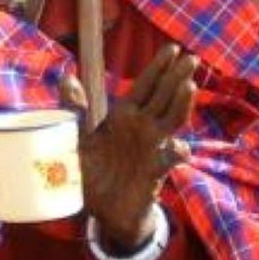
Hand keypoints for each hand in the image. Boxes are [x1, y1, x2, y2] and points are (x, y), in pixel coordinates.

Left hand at [63, 43, 195, 251]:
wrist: (103, 211)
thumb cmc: (92, 171)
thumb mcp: (78, 137)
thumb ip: (75, 109)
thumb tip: (67, 75)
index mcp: (124, 115)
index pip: (145, 85)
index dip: (159, 67)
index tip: (173, 48)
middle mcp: (142, 128)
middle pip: (164, 96)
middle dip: (176, 77)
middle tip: (191, 58)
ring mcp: (152, 148)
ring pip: (173, 120)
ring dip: (182, 105)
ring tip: (189, 86)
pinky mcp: (155, 171)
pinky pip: (170, 159)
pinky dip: (176, 153)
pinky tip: (178, 148)